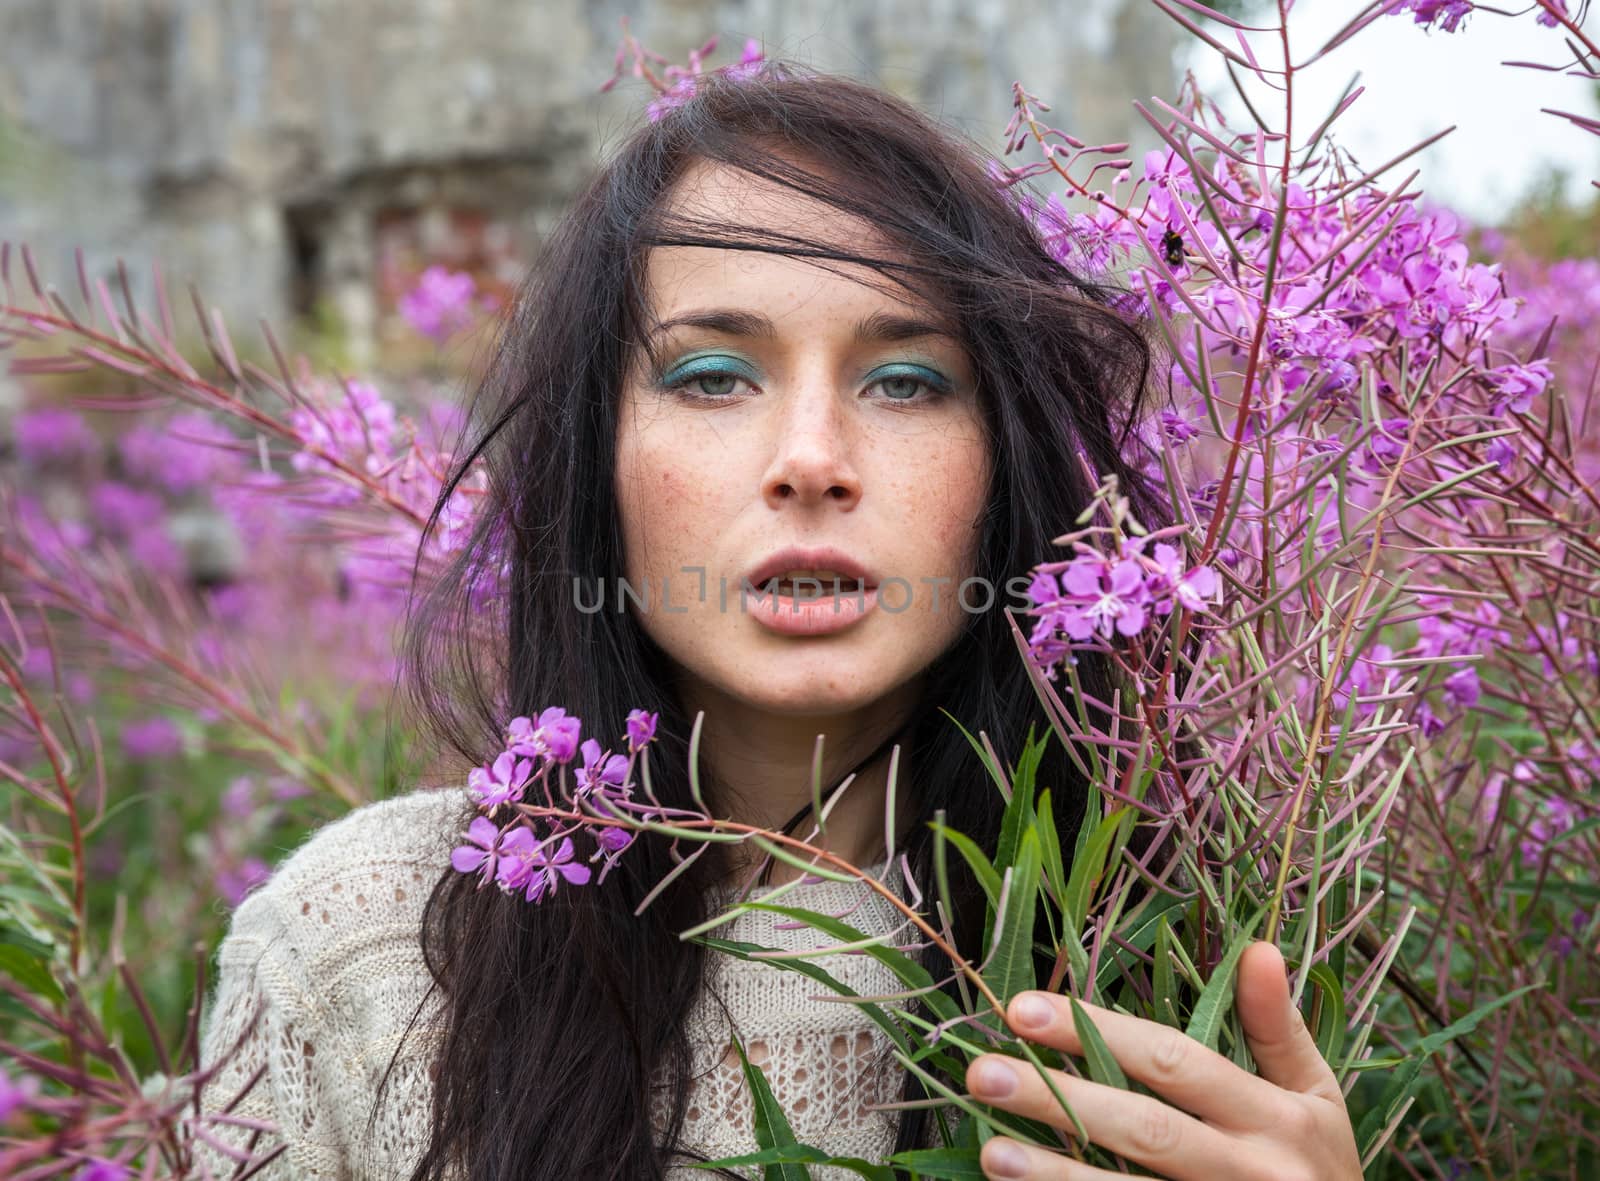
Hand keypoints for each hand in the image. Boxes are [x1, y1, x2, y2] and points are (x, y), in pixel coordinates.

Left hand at [963, 941, 1361, 1179]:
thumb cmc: (1322, 1170)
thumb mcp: (1318, 1099)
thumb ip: (1281, 1028)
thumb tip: (1258, 947)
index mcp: (1277, 1117)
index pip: (1175, 1063)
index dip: (1098, 1033)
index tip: (1023, 1007)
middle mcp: (1252, 1172)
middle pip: (1144, 1131)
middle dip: (1061, 1100)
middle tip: (984, 1072)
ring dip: (1057, 1176)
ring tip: (991, 1152)